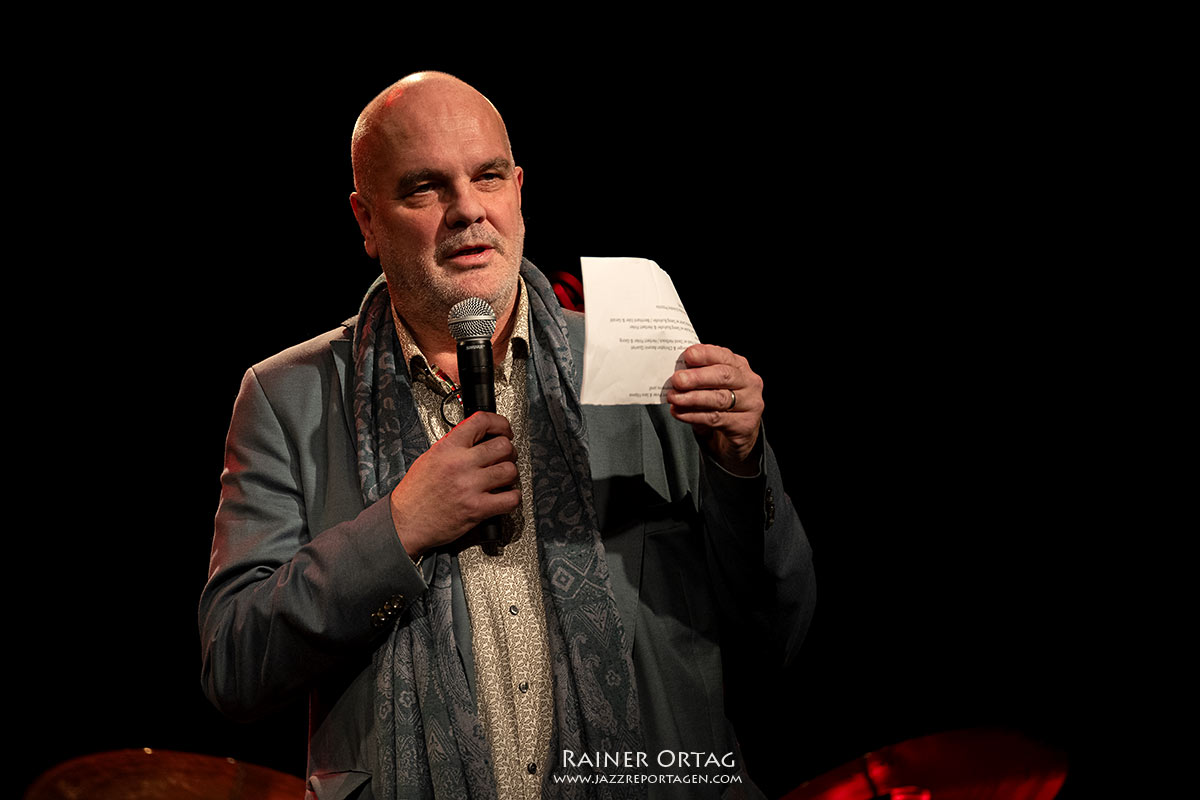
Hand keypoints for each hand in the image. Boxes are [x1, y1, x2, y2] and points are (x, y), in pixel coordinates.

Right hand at [389, 411, 519, 558]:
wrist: (405, 522)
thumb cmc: (415, 494)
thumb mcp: (430, 458)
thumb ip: (454, 447)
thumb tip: (478, 439)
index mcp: (447, 448)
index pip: (481, 421)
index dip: (499, 423)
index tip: (504, 430)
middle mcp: (460, 464)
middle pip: (503, 446)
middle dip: (508, 452)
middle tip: (504, 457)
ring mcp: (469, 486)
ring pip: (510, 471)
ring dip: (510, 475)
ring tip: (502, 479)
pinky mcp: (477, 508)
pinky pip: (510, 498)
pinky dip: (512, 498)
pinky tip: (503, 497)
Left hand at [666, 344, 763, 475]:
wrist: (733, 435)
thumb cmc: (719, 405)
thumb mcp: (709, 386)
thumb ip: (697, 377)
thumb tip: (675, 375)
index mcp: (739, 366)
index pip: (723, 356)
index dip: (705, 354)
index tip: (688, 355)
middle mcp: (748, 382)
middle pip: (723, 376)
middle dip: (698, 377)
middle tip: (677, 380)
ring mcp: (750, 404)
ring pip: (719, 398)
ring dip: (693, 398)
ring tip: (674, 398)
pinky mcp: (744, 425)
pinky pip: (716, 418)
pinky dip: (694, 416)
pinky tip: (679, 413)